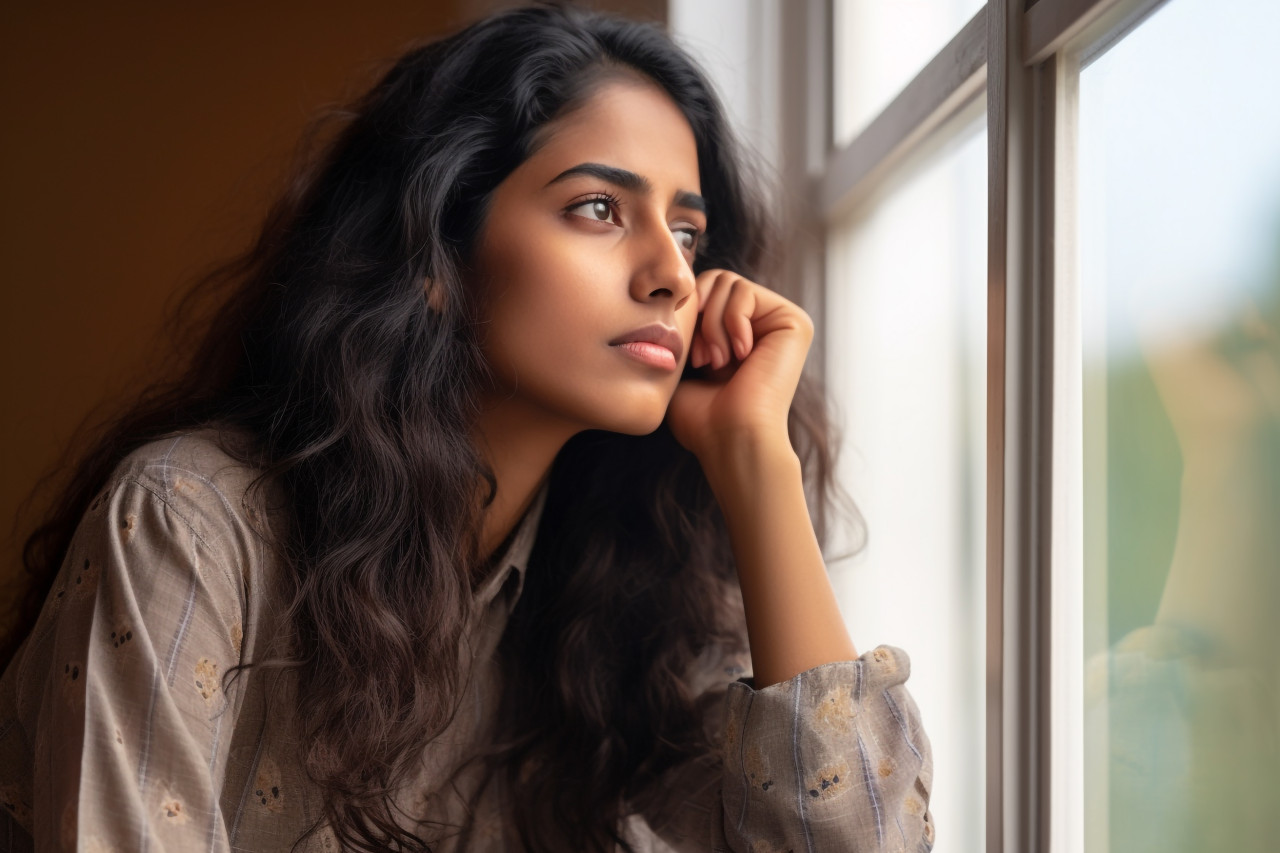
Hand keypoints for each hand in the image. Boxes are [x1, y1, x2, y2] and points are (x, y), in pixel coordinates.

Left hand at [665, 269, 813, 462]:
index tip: (691, 358)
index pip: (704, 292)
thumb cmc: (702, 417)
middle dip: (700, 316)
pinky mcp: (794, 321)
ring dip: (713, 326)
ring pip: (727, 283)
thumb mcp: (683, 362)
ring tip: (718, 362)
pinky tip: (741, 356)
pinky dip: (731, 324)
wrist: (730, 438)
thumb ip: (685, 323)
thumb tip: (679, 291)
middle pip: (716, 279)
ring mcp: (780, 322)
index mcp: (740, 333)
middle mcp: (763, 324)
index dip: (688, 316)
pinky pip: (744, 292)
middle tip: (703, 358)